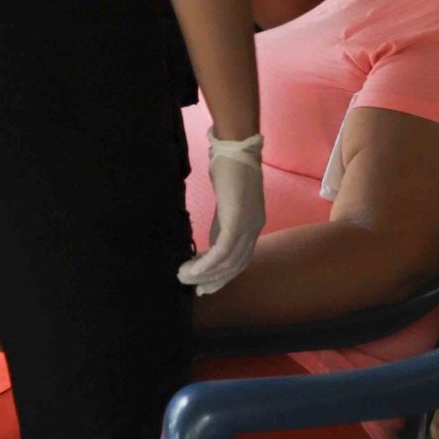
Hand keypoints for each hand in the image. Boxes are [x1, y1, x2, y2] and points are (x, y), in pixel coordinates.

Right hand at [178, 133, 266, 294]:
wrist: (235, 150)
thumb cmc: (229, 172)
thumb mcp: (226, 206)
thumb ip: (222, 226)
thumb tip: (210, 249)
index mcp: (253, 225)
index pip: (240, 260)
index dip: (223, 277)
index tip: (205, 288)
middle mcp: (255, 228)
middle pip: (236, 266)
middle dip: (213, 280)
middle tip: (191, 286)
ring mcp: (249, 225)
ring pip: (229, 261)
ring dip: (205, 274)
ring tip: (183, 276)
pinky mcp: (238, 219)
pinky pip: (223, 250)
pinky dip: (207, 263)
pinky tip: (192, 269)